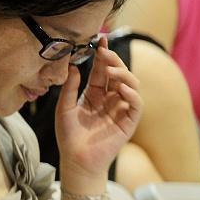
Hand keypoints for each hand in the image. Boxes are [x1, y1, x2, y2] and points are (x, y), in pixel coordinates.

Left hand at [54, 38, 142, 179]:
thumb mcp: (64, 107)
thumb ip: (70, 88)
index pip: (101, 70)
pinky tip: (123, 89)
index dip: (102, 55)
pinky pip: (136, 106)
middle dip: (113, 61)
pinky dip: (132, 95)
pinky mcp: (128, 123)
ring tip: (112, 70)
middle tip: (105, 52)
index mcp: (94, 94)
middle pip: (118, 74)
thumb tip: (73, 65)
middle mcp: (109, 99)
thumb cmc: (68, 135)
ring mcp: (120, 110)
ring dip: (124, 75)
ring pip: (131, 86)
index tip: (100, 40)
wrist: (75, 160)